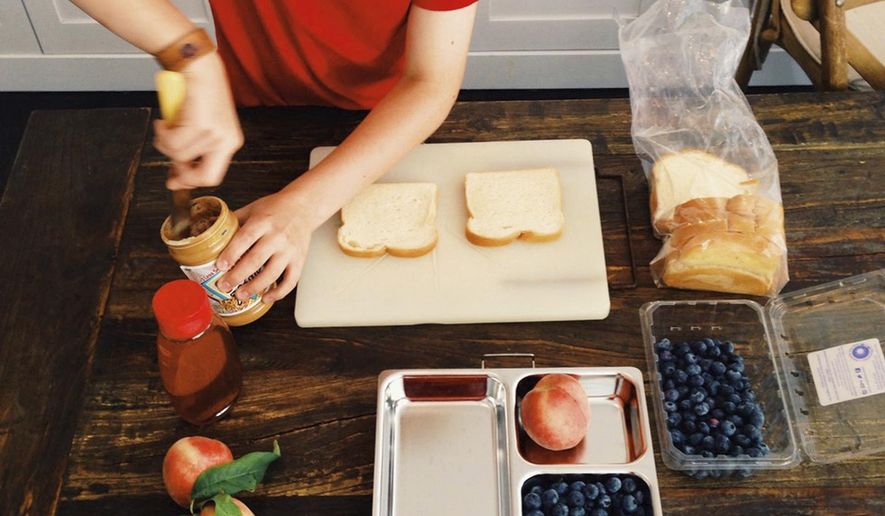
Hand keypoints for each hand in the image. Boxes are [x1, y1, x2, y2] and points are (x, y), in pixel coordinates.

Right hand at [153, 52, 242, 189]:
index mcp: (230, 142)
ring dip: (165, 143)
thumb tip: (176, 179)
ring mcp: (215, 133)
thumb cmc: (195, 92)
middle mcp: (227, 140)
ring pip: (180, 156)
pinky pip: (171, 143)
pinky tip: (163, 120)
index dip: (191, 180)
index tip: (174, 179)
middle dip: (182, 174)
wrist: (195, 64)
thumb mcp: (200, 126)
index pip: (213, 176)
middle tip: (169, 164)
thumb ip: (193, 151)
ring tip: (166, 125)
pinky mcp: (200, 125)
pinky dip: (161, 133)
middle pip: (205, 177)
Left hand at [215, 191, 315, 302]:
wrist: (304, 206)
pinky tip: (266, 298)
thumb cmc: (275, 208)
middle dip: (238, 275)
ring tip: (241, 295)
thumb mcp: (253, 208)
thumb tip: (212, 236)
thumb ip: (235, 222)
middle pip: (256, 259)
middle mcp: (277, 236)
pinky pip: (291, 280)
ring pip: (272, 273)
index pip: (245, 238)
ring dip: (255, 287)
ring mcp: (290, 250)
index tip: (220, 266)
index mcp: (263, 221)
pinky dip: (279, 292)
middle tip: (224, 286)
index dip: (232, 253)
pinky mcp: (299, 260)